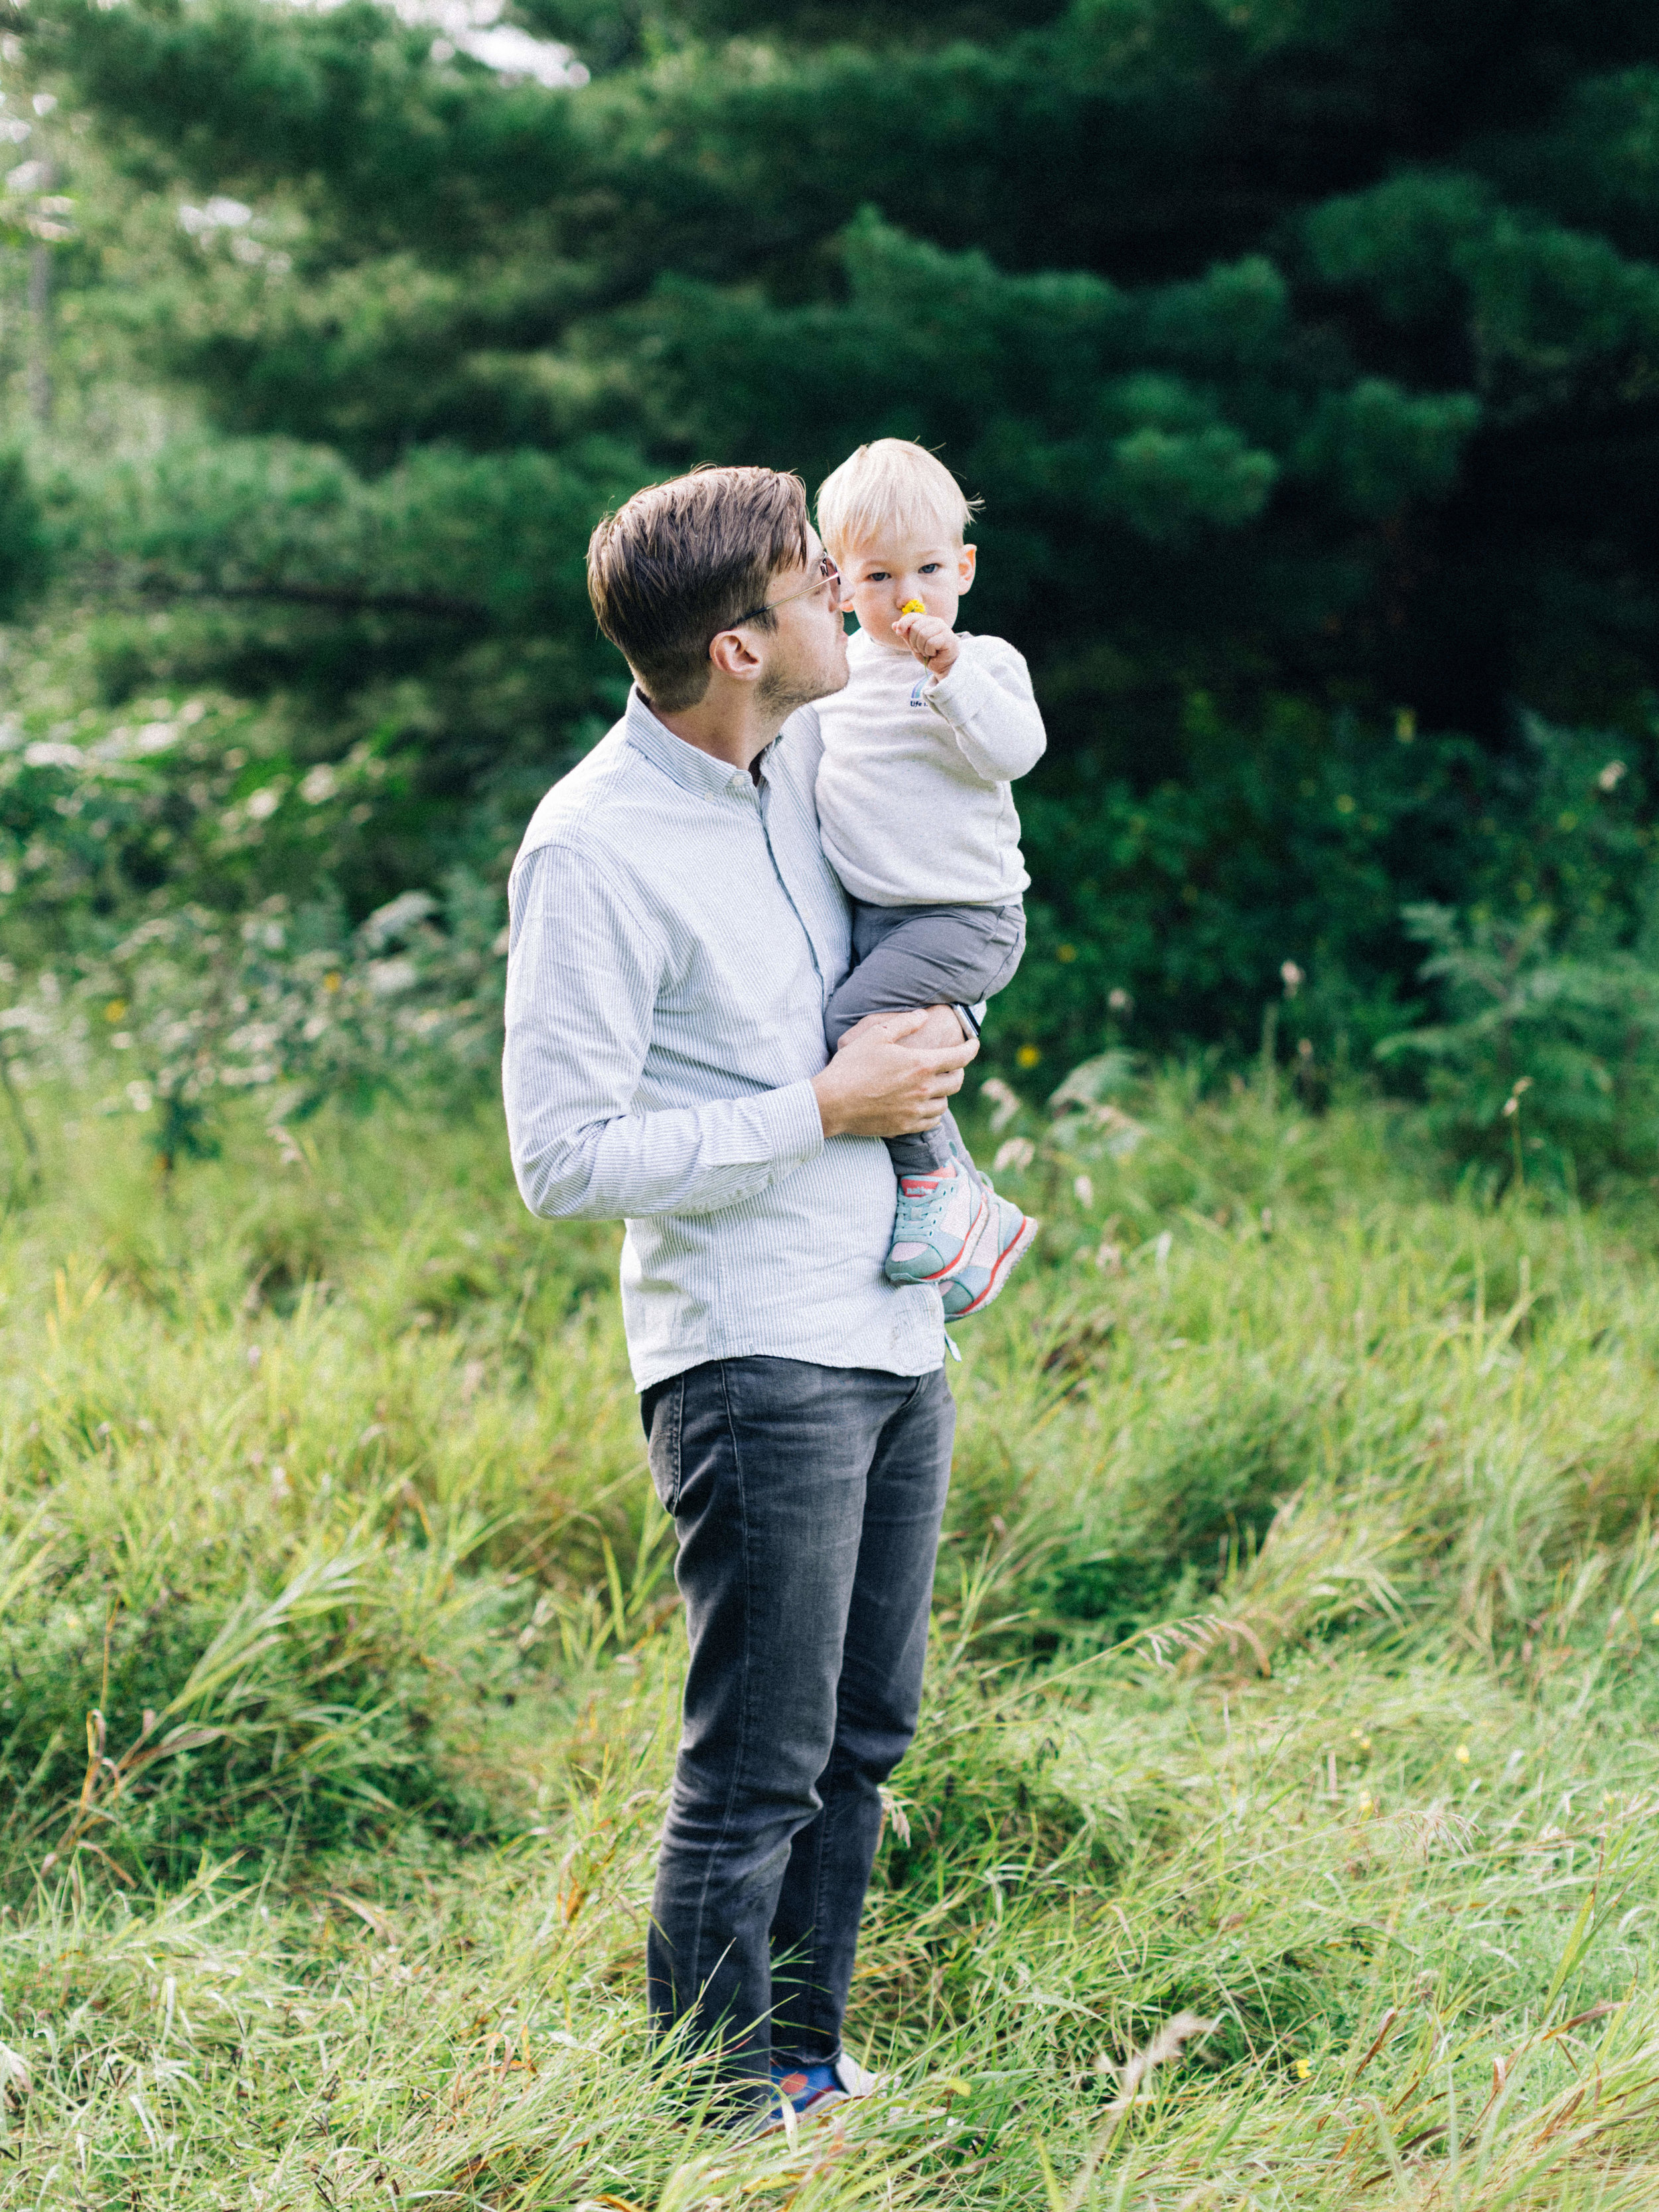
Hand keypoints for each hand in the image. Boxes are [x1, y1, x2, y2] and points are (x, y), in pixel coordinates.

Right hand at [813, 1007, 977, 1138]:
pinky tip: (927, 1107)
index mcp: (921, 1064)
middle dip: (959, 1071)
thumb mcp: (876, 1034)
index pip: (959, 1057)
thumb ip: (903, 1023)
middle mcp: (923, 1089)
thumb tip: (923, 1016)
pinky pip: (931, 1122)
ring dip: (945, 1093)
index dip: (970, 1048)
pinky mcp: (905, 1126)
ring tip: (938, 1086)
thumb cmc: (852, 1065)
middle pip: (956, 1082)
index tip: (974, 1043)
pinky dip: (934, 1114)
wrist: (833, 1102)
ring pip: (944, 1104)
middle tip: (953, 1065)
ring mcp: (915, 1111)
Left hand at [892, 611, 959, 678]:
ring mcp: (943, 628)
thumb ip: (906, 635)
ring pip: (923, 635)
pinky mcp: (948, 637)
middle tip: (921, 649)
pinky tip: (934, 653)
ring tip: (928, 652)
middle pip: (915, 627)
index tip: (898, 632)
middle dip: (914, 642)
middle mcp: (936, 622)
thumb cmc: (930, 655)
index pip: (912, 616)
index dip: (903, 623)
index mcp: (927, 621)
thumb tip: (894, 625)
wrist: (944, 666)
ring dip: (922, 648)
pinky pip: (931, 642)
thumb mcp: (914, 645)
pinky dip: (929, 651)